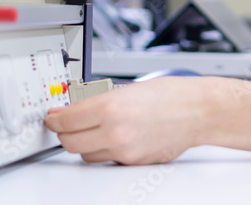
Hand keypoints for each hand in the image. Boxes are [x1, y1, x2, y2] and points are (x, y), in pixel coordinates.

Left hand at [44, 77, 204, 164]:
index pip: (66, 119)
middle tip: (63, 123)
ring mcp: (124, 150)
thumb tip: (76, 108)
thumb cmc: (171, 94)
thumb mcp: (128, 88)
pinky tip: (111, 137)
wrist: (198, 111)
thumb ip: (100, 99)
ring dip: (82, 143)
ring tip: (90, 130)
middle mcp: (115, 131)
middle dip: (63, 132)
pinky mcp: (133, 162)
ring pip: (86, 154)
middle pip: (70, 142)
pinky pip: (106, 159)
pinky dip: (103, 150)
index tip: (52, 115)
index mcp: (111, 106)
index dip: (54, 118)